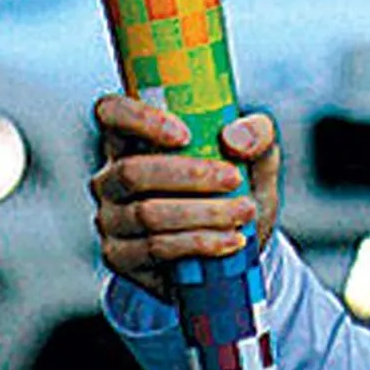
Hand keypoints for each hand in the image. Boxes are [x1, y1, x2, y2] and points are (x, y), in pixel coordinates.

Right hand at [90, 94, 280, 299]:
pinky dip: (199, 242)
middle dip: (188, 175)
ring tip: (243, 212)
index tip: (185, 136)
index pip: (111, 113)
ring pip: (146, 214)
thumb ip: (257, 134)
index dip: (138, 119)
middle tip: (233, 178)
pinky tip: (229, 240)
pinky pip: (155, 248)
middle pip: (131, 171)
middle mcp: (112, 177)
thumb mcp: (256, 159)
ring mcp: (112, 219)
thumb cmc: (236, 191)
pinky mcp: (121, 257)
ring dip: (202, 213)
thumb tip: (234, 138)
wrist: (233, 250)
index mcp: (134, 139)